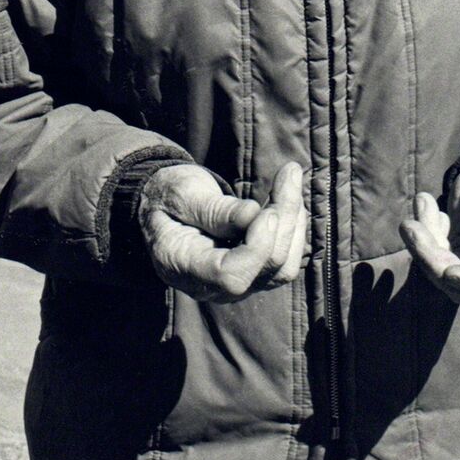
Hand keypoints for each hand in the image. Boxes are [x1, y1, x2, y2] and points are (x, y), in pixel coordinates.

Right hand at [138, 161, 305, 303]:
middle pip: (265, 268)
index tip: (267, 211)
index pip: (231, 276)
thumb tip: (253, 214)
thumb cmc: (168, 197)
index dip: (257, 247)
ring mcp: (236, 286)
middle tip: (289, 172)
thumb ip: (213, 209)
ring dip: (295, 222)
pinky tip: (288, 197)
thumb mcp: (181, 193)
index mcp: (183, 266)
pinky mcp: (253, 276)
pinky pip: (286, 262)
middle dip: (284, 219)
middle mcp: (212, 287)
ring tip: (290, 178)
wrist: (165, 208)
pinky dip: (294, 228)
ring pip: (283, 268)